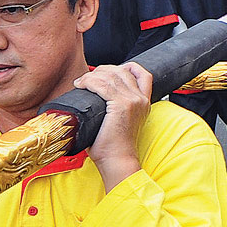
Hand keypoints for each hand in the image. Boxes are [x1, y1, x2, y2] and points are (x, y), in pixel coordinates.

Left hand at [74, 63, 152, 191]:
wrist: (118, 160)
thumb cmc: (113, 146)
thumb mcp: (121, 122)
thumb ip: (115, 107)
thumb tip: (94, 98)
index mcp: (144, 102)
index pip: (143, 74)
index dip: (127, 67)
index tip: (109, 72)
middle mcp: (141, 99)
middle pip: (123, 70)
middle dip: (103, 70)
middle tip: (88, 79)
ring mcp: (133, 101)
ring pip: (111, 75)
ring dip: (92, 75)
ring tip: (81, 83)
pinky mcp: (122, 105)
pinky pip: (103, 85)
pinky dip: (90, 81)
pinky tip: (81, 85)